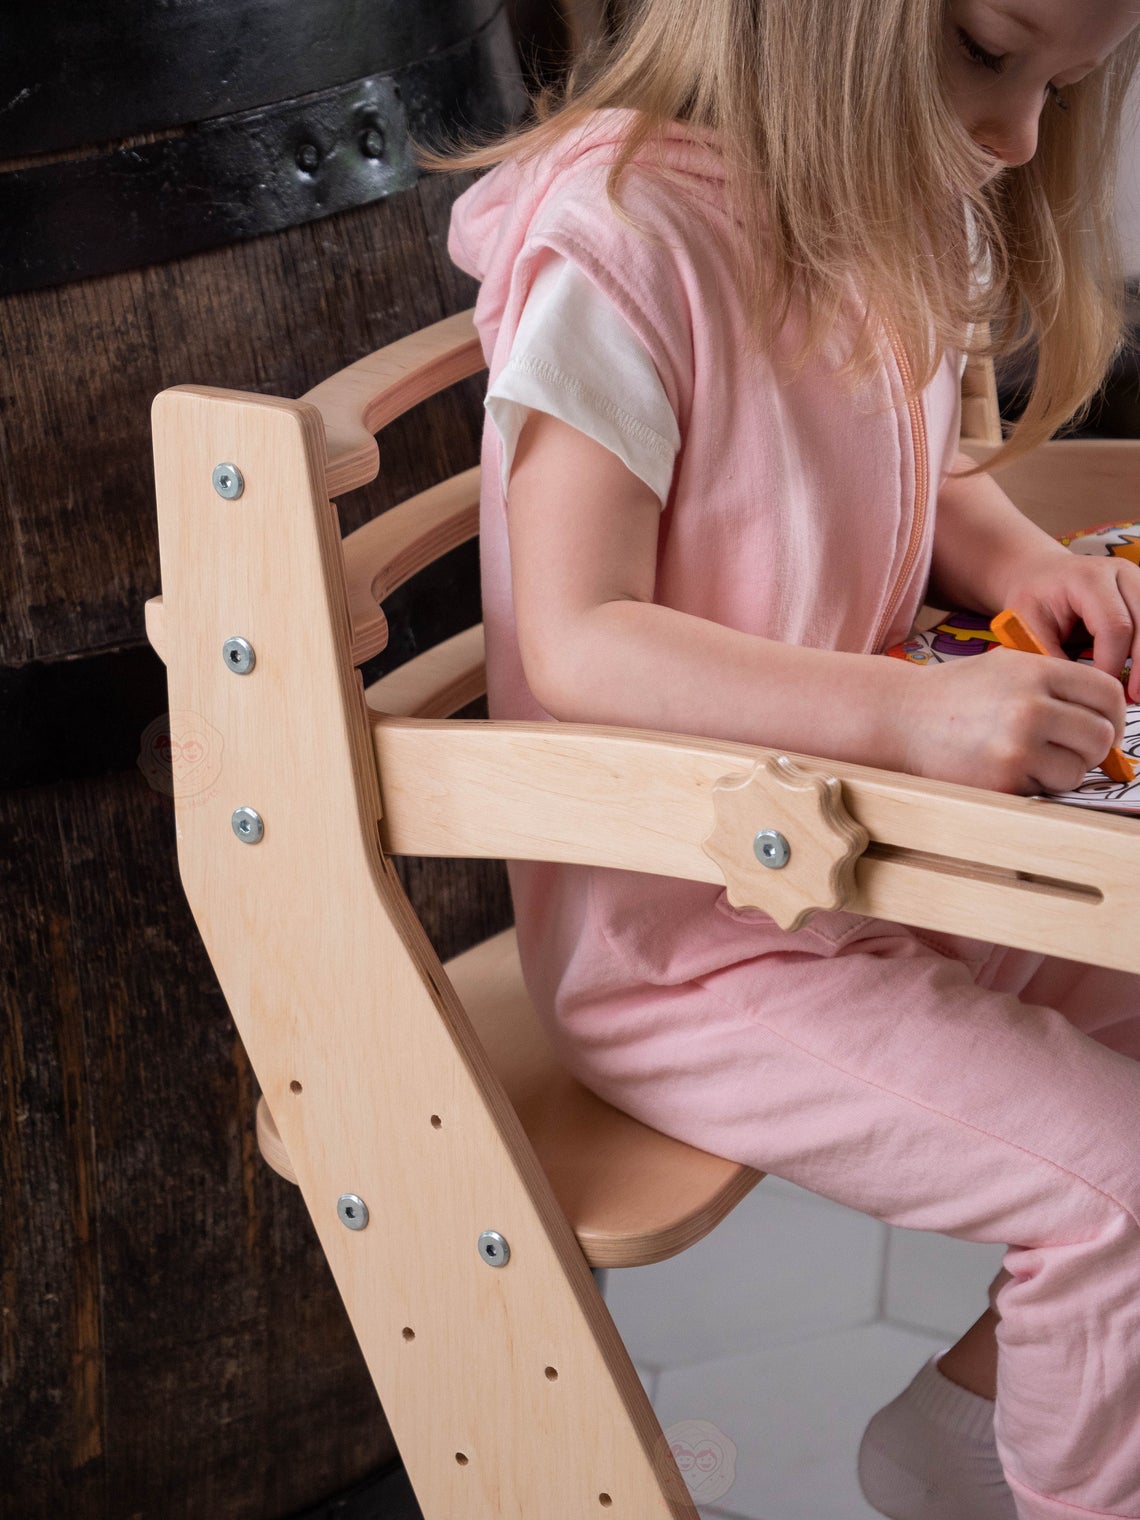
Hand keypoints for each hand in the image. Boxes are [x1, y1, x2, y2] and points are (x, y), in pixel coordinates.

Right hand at [901, 645, 1126, 793]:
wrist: (901, 717)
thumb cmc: (957, 694)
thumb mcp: (1007, 666)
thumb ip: (1057, 684)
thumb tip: (1108, 720)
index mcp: (1037, 671)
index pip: (1108, 694)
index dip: (1113, 716)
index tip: (1103, 728)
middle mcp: (1031, 706)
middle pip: (1101, 736)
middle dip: (1093, 749)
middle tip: (1071, 750)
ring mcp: (1017, 746)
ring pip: (1077, 770)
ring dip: (1063, 771)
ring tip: (1032, 759)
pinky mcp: (1003, 780)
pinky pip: (1045, 791)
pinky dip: (1034, 785)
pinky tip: (1006, 768)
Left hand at [999, 547, 1139, 702]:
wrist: (1040, 574)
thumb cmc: (1032, 600)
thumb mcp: (1028, 626)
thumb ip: (1052, 656)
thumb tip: (1078, 691)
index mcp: (1089, 579)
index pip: (1115, 627)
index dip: (1112, 664)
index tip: (1100, 691)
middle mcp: (1121, 574)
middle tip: (1133, 698)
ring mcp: (1137, 581)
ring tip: (1138, 692)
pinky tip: (1138, 676)